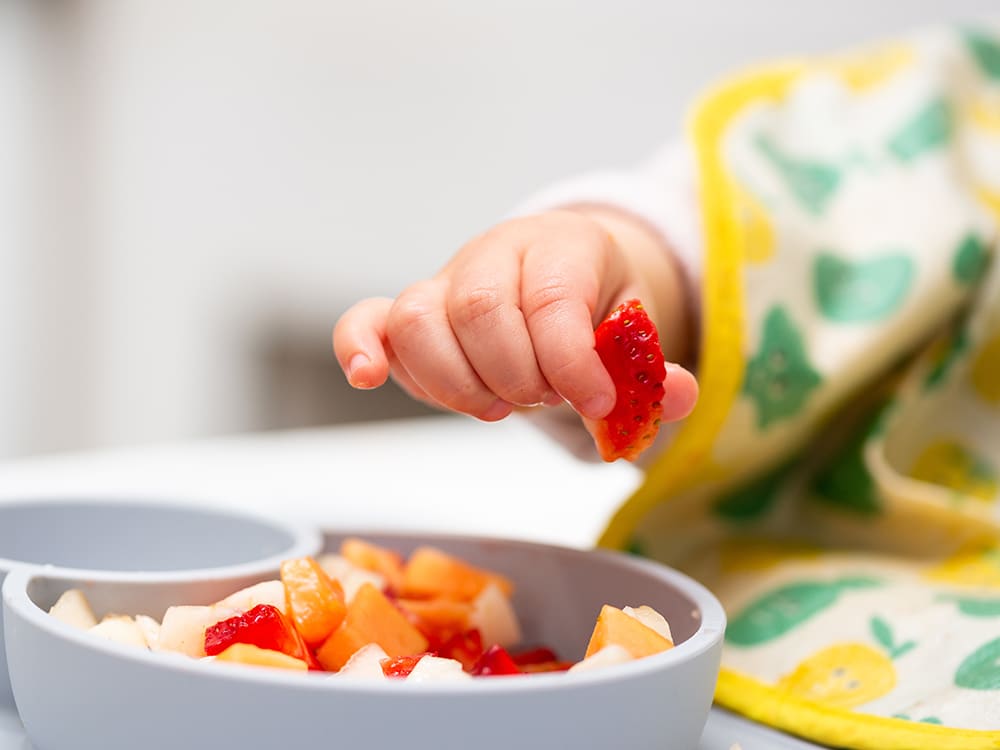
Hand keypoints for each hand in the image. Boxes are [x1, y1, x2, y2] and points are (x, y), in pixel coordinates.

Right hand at [333, 208, 697, 428]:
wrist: (556, 277)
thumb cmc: (596, 308)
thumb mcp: (637, 332)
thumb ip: (652, 368)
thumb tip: (676, 397)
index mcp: (563, 245)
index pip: (552, 299)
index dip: (570, 361)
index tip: (595, 402)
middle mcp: (496, 252)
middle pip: (482, 311)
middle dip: (517, 376)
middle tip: (544, 398)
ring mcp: (445, 280)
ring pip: (420, 320)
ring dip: (458, 383)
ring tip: (497, 406)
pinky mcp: (407, 312)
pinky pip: (367, 319)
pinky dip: (360, 348)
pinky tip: (369, 378)